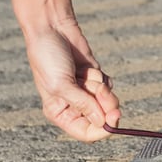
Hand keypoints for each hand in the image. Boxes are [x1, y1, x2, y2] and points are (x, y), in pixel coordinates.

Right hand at [24, 19, 120, 141]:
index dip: (101, 130)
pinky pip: (109, 86)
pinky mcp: (94, 78)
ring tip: (87, 74)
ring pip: (107, 102)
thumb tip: (103, 122)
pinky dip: (103, 78)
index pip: (86, 132)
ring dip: (101, 88)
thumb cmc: (48, 58)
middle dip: (105, 105)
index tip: (113, 121)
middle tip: (102, 90)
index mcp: (60, 113)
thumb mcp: (61, 85)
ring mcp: (85, 92)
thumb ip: (82, 105)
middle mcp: (73, 105)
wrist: (53, 29)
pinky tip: (90, 69)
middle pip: (101, 118)